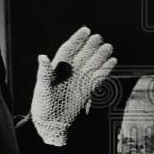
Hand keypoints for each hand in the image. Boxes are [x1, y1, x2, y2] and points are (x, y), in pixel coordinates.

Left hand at [30, 26, 116, 145]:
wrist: (50, 124)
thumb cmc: (42, 105)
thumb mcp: (41, 89)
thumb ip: (44, 73)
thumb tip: (42, 56)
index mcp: (57, 68)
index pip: (68, 49)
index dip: (77, 40)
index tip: (85, 30)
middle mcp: (70, 73)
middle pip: (82, 55)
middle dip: (90, 46)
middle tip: (99, 37)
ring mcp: (79, 81)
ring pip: (91, 65)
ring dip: (100, 56)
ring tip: (108, 47)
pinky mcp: (86, 91)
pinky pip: (98, 78)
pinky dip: (105, 70)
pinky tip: (112, 62)